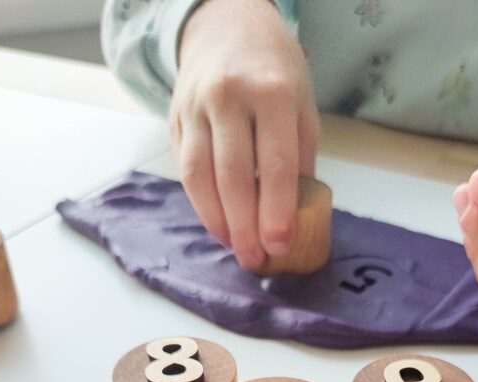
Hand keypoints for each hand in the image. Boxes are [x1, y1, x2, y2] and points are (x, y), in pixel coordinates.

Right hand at [171, 0, 319, 269]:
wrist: (226, 26)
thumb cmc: (273, 72)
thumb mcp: (302, 104)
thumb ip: (300, 156)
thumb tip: (295, 214)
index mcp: (271, 92)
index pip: (275, 162)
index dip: (277, 209)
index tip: (280, 244)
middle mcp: (229, 97)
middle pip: (233, 175)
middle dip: (245, 225)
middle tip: (255, 259)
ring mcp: (196, 106)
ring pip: (201, 175)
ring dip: (218, 221)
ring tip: (236, 248)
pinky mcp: (175, 118)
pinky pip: (186, 169)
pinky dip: (201, 204)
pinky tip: (218, 225)